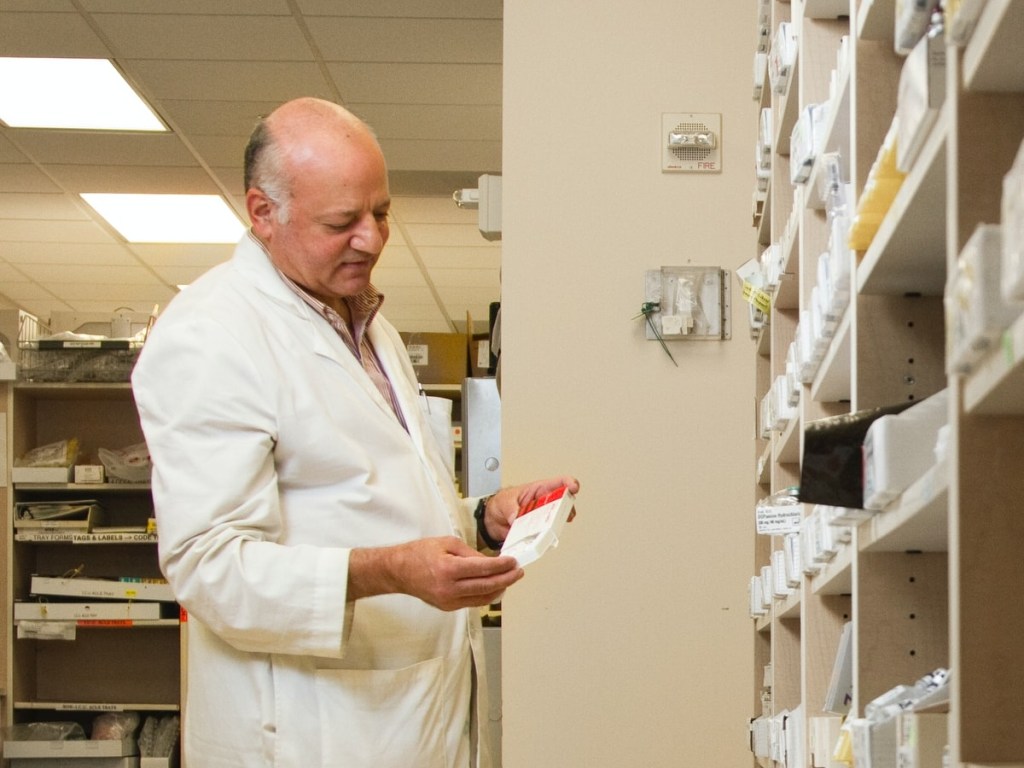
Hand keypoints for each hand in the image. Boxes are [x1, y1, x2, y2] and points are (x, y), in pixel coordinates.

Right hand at [349, 536, 522, 610]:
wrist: (399, 571)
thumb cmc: (420, 553)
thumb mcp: (447, 543)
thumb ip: (471, 553)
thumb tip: (491, 562)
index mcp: (448, 569)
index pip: (484, 569)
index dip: (502, 566)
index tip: (514, 561)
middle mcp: (449, 589)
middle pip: (487, 586)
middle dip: (507, 579)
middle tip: (518, 571)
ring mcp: (449, 601)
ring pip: (483, 598)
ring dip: (499, 589)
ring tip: (509, 578)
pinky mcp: (448, 607)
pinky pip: (473, 602)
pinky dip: (486, 594)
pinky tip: (494, 586)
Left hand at [483, 475, 579, 545]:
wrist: (491, 520)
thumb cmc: (501, 503)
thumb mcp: (505, 501)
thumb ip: (512, 509)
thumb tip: (516, 518)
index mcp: (539, 490)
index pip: (558, 483)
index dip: (569, 483)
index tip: (573, 488)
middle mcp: (544, 504)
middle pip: (563, 504)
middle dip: (567, 509)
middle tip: (565, 513)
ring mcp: (541, 519)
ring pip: (556, 522)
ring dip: (556, 526)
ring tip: (550, 528)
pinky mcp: (537, 531)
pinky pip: (544, 535)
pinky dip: (544, 539)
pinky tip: (541, 539)